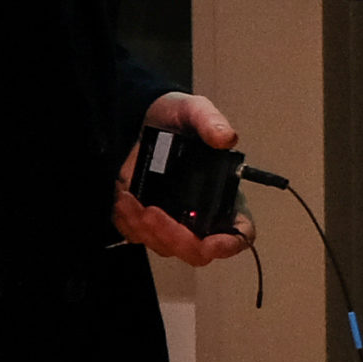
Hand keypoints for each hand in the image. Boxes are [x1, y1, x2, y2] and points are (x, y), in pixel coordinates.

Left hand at [113, 91, 255, 266]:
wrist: (143, 118)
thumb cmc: (178, 117)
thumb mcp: (195, 111)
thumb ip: (210, 121)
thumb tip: (225, 138)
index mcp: (226, 196)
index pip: (239, 233)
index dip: (229, 244)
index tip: (212, 243)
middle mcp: (202, 216)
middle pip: (197, 250)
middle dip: (174, 237)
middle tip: (151, 212)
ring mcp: (174, 221)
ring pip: (165, 247)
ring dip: (145, 229)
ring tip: (129, 199)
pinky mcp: (146, 220)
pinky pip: (138, 237)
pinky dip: (128, 224)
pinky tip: (123, 200)